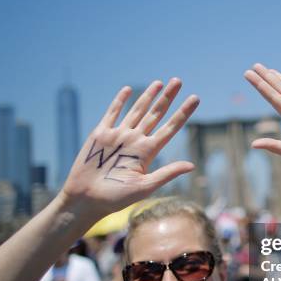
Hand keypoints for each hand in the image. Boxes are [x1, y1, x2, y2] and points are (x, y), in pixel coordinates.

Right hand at [60, 78, 199, 216]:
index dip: (183, 113)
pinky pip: (112, 113)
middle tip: (178, 81)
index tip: (195, 98)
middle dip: (167, 98)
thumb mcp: (145, 187)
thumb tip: (192, 165)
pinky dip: (120, 101)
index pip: (170, 128)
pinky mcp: (100, 134)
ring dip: (148, 96)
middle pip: (155, 114)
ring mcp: (118, 136)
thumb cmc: (115, 198)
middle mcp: (135, 141)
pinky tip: (129, 89)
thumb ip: (167, 174)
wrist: (86, 199)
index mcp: (147, 153)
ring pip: (137, 110)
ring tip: (160, 82)